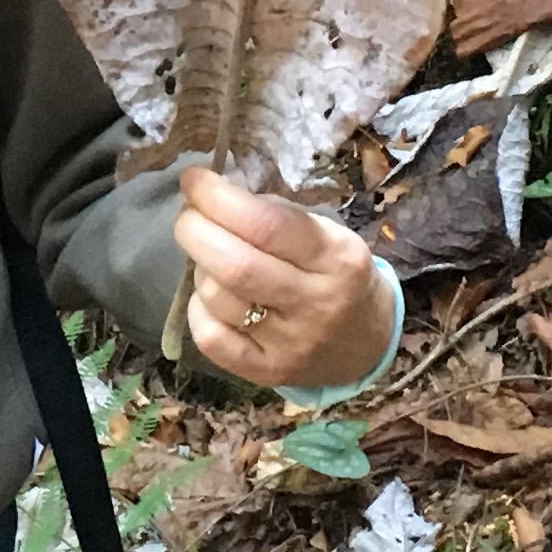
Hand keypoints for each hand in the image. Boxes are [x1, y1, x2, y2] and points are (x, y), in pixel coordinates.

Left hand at [174, 163, 395, 390]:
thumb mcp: (328, 237)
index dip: (218, 198)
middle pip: (235, 265)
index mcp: (337, 258)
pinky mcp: (267, 371)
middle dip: (195, 230)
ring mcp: (290, 344)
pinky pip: (210, 337)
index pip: (267, 224)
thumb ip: (277, 215)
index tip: (193, 180)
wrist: (364, 344)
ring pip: (218, 297)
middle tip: (187, 216)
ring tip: (210, 257)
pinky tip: (211, 296)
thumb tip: (212, 193)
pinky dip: (199, 308)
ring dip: (199, 267)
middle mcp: (316, 303)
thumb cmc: (336, 276)